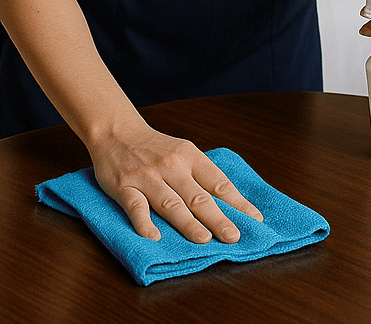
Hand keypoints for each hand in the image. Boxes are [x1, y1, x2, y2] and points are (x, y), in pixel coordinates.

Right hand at [90, 119, 263, 243]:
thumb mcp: (182, 152)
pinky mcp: (125, 187)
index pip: (217, 181)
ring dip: (188, 222)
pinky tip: (154, 237)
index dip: (237, 201)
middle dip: (217, 218)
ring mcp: (148, 177)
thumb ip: (200, 176)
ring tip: (204, 239)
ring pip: (171, 203)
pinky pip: (136, 206)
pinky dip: (144, 222)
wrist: (117, 131)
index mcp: (190, 156)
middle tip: (234, 236)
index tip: (254, 219)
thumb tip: (228, 203)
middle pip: (198, 196)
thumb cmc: (155, 147)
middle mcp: (171, 166)